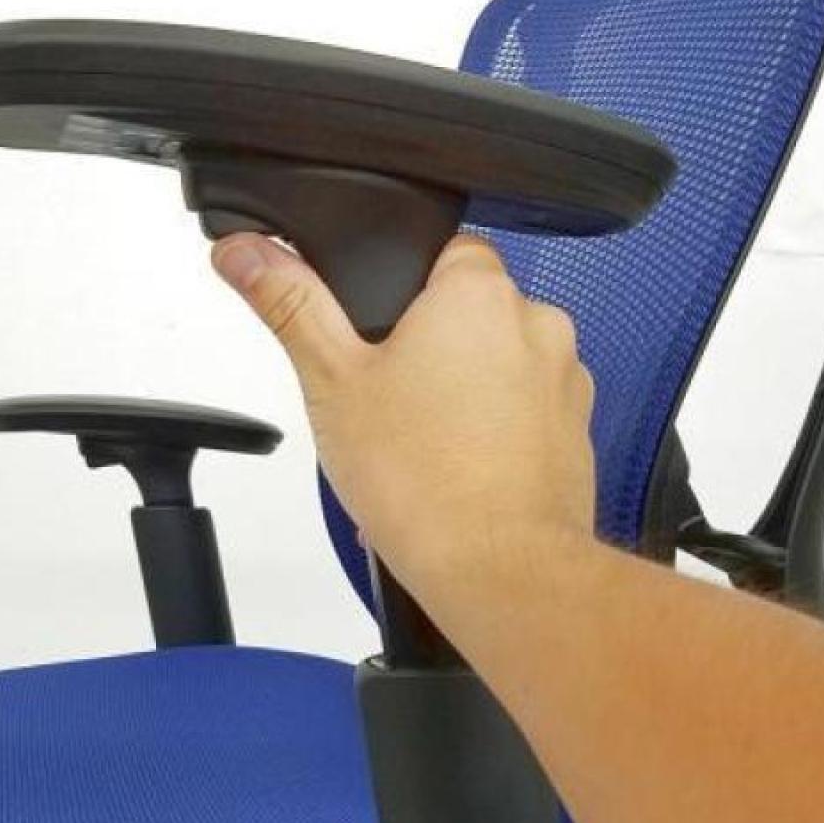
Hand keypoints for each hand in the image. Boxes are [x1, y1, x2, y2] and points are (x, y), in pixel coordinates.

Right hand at [210, 232, 595, 594]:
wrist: (499, 569)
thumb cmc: (423, 481)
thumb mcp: (332, 383)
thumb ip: (291, 306)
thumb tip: (247, 255)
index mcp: (477, 292)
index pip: (442, 253)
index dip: (401, 296)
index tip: (376, 340)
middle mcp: (537, 325)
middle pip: (469, 318)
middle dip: (429, 353)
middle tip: (389, 405)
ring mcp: (566, 382)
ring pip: (499, 371)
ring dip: (463, 399)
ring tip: (420, 454)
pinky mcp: (577, 435)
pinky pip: (525, 420)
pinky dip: (493, 440)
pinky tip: (454, 478)